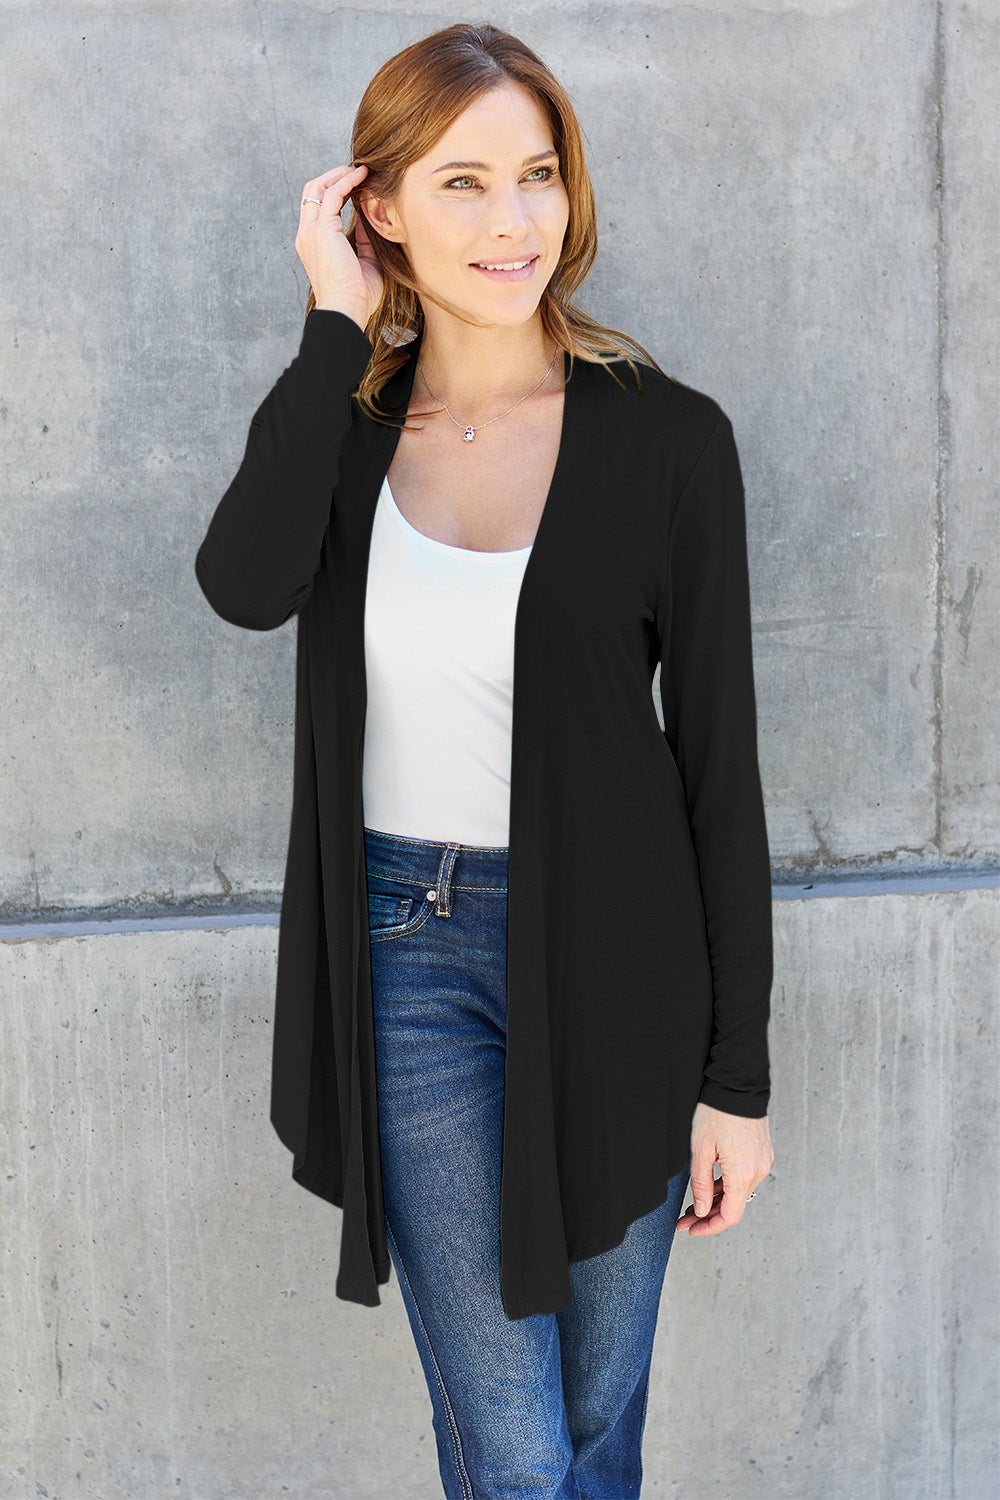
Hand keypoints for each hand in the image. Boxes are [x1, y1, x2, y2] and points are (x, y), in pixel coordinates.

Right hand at [294, 163, 383, 330]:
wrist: (347, 310)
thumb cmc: (357, 296)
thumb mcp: (364, 261)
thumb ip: (362, 238)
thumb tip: (367, 217)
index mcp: (312, 244)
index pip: (317, 207)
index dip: (334, 191)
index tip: (356, 184)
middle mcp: (306, 234)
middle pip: (312, 191)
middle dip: (334, 176)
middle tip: (358, 170)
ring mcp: (311, 230)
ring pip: (318, 186)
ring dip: (339, 174)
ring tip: (361, 168)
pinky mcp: (322, 229)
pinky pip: (333, 193)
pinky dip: (347, 180)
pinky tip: (363, 175)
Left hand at [675, 1101, 773, 1235]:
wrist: (737, 1085)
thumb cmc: (717, 1112)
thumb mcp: (700, 1149)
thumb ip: (701, 1184)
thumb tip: (700, 1210)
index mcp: (742, 1174)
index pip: (729, 1216)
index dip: (709, 1228)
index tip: (691, 1229)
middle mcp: (757, 1171)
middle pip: (734, 1207)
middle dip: (708, 1216)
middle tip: (685, 1218)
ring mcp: (762, 1162)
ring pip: (739, 1193)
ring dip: (717, 1201)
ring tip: (694, 1203)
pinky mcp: (762, 1153)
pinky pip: (745, 1178)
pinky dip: (728, 1186)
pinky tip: (711, 1185)